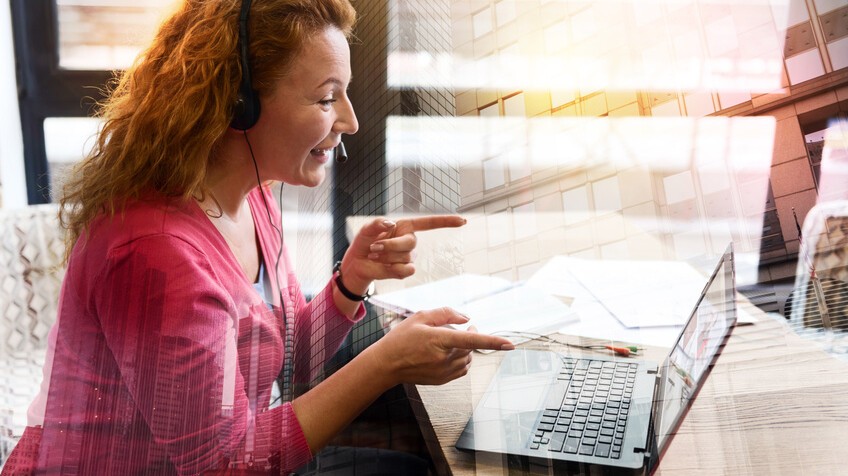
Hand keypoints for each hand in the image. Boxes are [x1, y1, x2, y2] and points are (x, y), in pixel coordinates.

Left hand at [338, 215, 465, 294]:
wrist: (357, 263)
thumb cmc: (364, 242)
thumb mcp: (367, 229)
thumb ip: (377, 223)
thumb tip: (390, 224)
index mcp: (405, 227)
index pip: (430, 223)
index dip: (446, 222)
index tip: (463, 221)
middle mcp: (410, 241)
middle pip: (410, 243)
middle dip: (390, 245)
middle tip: (374, 247)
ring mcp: (409, 257)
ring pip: (405, 258)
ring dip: (386, 257)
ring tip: (375, 255)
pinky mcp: (405, 270)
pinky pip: (406, 271)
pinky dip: (392, 269)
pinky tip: (383, 266)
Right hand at [367, 307, 513, 385]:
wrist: (386, 364)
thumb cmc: (401, 338)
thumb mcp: (420, 317)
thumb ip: (445, 313)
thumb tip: (466, 318)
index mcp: (438, 340)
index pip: (471, 340)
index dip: (492, 341)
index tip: (510, 344)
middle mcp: (443, 358)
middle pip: (470, 347)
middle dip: (472, 336)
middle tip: (465, 327)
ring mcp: (443, 372)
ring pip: (467, 359)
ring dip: (466, 349)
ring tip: (450, 342)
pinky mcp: (442, 380)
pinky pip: (462, 369)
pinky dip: (462, 360)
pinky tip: (449, 354)